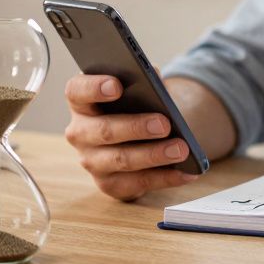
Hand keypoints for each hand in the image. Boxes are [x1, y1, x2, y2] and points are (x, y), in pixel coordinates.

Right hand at [64, 74, 199, 200]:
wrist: (141, 136)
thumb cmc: (136, 105)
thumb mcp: (139, 89)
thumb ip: (143, 81)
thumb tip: (156, 79)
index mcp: (81, 102)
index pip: (77, 91)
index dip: (94, 88)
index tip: (117, 86)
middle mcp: (80, 133)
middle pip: (103, 130)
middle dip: (135, 127)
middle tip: (164, 124)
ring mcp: (92, 161)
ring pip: (121, 160)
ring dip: (154, 155)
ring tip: (181, 149)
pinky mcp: (109, 184)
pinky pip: (138, 183)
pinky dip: (166, 178)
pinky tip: (187, 172)